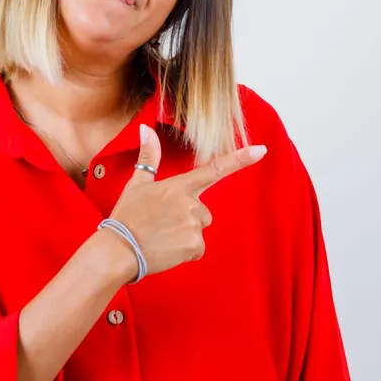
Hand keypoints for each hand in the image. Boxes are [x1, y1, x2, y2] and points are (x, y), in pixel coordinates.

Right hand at [104, 125, 266, 277]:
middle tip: (160, 225)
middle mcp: (191, 203)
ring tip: (160, 238)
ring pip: (198, 230)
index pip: (214, 169)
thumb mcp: (136, 185)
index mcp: (179, 186)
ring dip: (184, 236)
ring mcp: (194, 224)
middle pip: (203, 212)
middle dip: (187, 219)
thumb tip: (145, 129)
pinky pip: (197, 249)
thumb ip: (148, 158)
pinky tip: (166, 250)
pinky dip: (183, 252)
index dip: (239, 159)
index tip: (261, 150)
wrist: (119, 249)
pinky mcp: (195, 245)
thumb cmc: (126, 216)